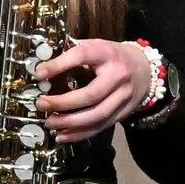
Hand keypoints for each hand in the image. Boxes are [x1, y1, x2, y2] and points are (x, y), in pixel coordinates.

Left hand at [34, 38, 150, 141]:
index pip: (82, 56)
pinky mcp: (124, 113)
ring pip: (97, 116)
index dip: (59, 65)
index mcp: (107, 53)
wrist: (145, 69)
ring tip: (49, 123)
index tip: (39, 74)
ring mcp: (124, 97)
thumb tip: (42, 69)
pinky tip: (62, 136)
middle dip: (63, 103)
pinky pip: (101, 127)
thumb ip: (73, 54)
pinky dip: (80, 134)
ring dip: (70, 123)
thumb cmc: (112, 56)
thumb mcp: (96, 47)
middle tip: (41, 105)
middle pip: (91, 95)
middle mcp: (118, 76)